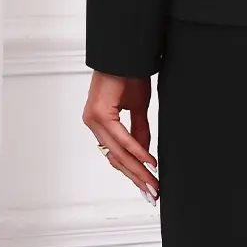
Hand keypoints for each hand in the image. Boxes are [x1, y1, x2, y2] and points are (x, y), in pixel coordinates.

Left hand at [84, 71, 159, 203]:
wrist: (123, 53)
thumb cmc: (128, 74)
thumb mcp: (138, 108)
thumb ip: (140, 132)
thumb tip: (144, 155)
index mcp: (100, 123)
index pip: (116, 155)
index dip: (133, 172)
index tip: (147, 186)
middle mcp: (93, 123)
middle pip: (117, 159)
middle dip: (137, 178)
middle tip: (152, 193)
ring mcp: (94, 119)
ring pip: (118, 153)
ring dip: (138, 170)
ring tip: (153, 183)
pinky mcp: (100, 114)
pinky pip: (122, 138)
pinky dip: (137, 151)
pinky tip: (150, 163)